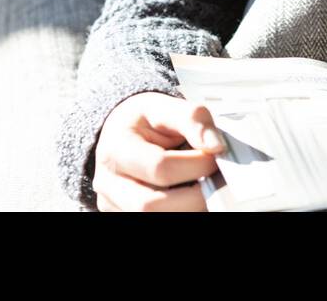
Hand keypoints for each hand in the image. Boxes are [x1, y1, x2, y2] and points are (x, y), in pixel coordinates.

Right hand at [92, 91, 227, 210]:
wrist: (119, 132)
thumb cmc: (141, 121)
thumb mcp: (163, 106)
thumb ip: (192, 119)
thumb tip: (216, 145)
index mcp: (117, 149)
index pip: (159, 167)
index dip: (196, 164)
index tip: (216, 155)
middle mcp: (109, 183)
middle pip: (151, 205)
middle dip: (194, 196)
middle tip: (217, 181)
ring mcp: (115, 204)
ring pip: (154, 219)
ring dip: (188, 208)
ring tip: (206, 189)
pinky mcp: (124, 215)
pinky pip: (157, 220)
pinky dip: (181, 210)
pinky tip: (192, 198)